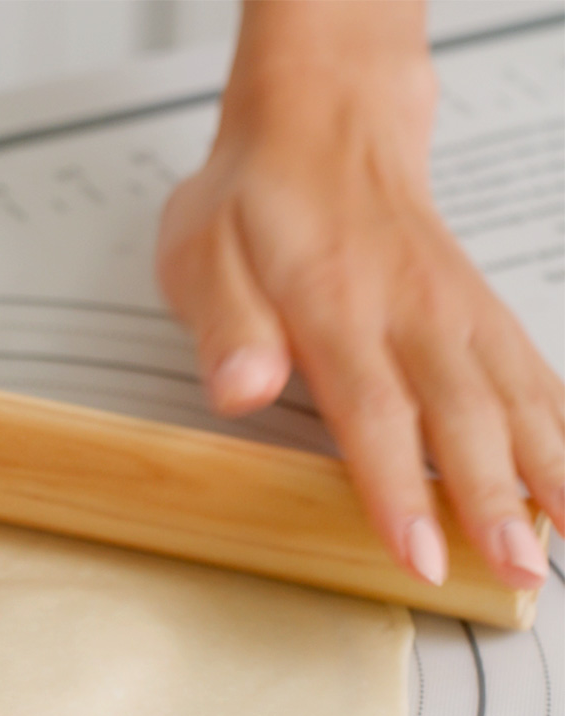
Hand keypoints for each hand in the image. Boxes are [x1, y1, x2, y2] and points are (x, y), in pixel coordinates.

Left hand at [156, 7, 561, 589]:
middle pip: (463, 415)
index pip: (376, 413)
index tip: (421, 555)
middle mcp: (410, 308)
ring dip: (548, 470)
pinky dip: (562, 423)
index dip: (401, 492)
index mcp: (335, 304)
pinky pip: (533, 368)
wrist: (317, 126)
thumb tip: (242, 388)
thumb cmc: (254, 202)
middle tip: (519, 574)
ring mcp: (455, 307)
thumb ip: (226, 328)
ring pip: (516, 394)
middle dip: (496, 501)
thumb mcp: (202, 256)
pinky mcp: (477, 309)